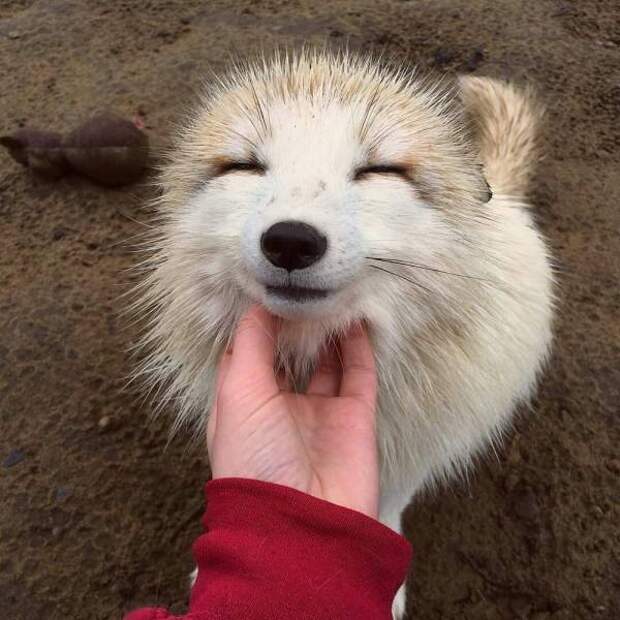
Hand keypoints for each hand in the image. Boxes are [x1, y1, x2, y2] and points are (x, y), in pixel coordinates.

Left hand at [207, 305, 378, 517]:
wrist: (303, 522)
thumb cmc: (254, 458)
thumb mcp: (238, 393)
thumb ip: (250, 345)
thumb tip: (258, 304)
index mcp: (245, 403)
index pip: (249, 353)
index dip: (256, 321)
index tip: (266, 285)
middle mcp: (281, 405)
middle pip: (290, 354)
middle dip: (296, 323)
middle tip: (304, 285)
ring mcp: (319, 410)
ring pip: (326, 360)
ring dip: (328, 331)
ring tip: (331, 295)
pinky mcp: (354, 416)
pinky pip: (358, 373)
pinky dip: (359, 346)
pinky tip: (356, 318)